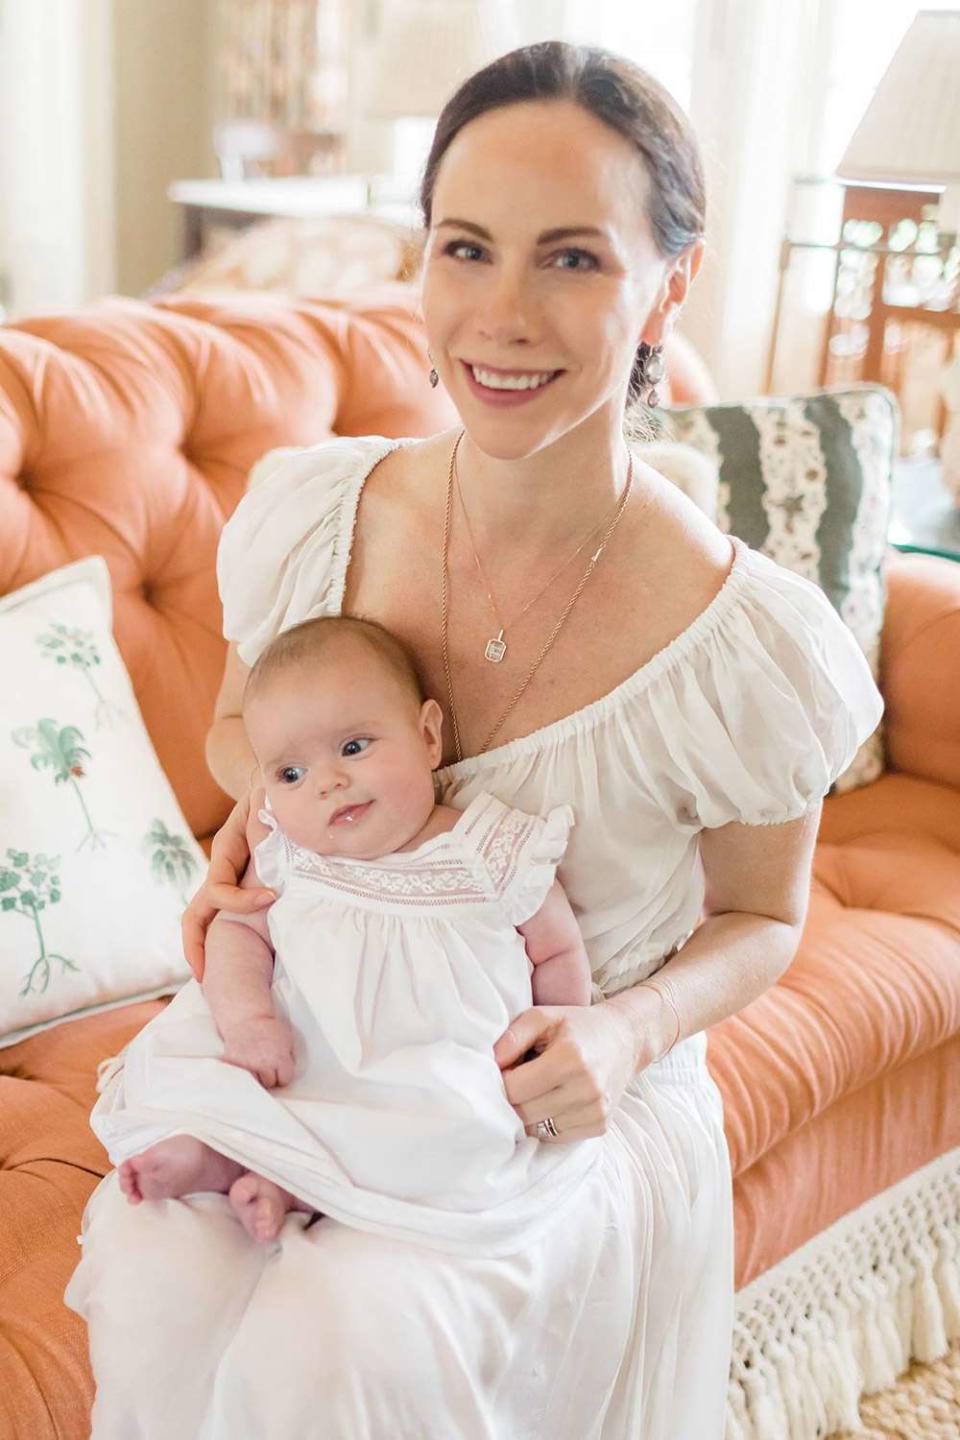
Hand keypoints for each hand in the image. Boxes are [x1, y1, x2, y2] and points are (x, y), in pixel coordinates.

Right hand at [182, 788, 273, 980]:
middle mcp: (219, 874)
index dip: (240, 900)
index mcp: (224, 855)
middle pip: (194, 916)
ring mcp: (225, 884)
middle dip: (196, 947)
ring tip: (212, 982)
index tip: (272, 898)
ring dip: (203, 951)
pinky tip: (233, 966)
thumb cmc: (268, 800)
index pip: (218, 890)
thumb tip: (270, 814)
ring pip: (202, 922)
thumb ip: (265, 816)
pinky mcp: (237, 890)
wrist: (266, 792)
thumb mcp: (263, 805)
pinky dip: (222, 944)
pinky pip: (222, 921)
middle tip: (206, 976)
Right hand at [221, 1014, 296, 1088]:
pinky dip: (242, 1071)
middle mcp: (264, 1065)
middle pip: (269, 1083)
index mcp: (280, 1059)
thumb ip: (288, 1059)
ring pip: (255, 1082)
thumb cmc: (268, 1027)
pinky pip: (240, 1076)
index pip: (285, 1080)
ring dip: (256, 1076)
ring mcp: (248, 1065)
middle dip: (269, 1076)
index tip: (279, 1069)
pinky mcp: (234, 1064)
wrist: (248, 1017)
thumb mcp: (287, 1040)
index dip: (282, 1075)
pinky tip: (245, 1062)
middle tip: (266, 1064)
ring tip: (255, 1063)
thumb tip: (288, 1074)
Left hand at [493, 1003, 640, 1142]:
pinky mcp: (600, 1126)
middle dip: (513, 1098)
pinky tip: (554, 1100)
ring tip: (538, 1088)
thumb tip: (491, 1064)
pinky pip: (555, 1136)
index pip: (515, 1089)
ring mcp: (596, 1111)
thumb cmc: (577, 1026)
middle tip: (519, 1079)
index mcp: (569, 1058)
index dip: (501, 1081)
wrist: (624, 1039)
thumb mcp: (542, 1017)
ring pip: (537, 1129)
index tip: (505, 1069)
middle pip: (524, 1113)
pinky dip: (547, 1122)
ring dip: (529, 1112)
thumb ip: (512, 1037)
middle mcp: (587, 1089)